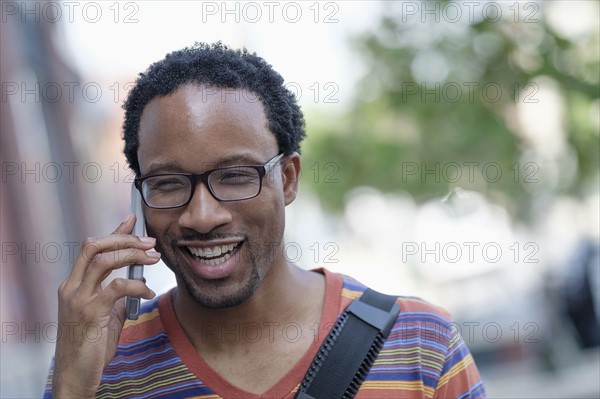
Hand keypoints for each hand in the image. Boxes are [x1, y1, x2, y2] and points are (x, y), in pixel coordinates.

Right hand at [51, 214, 160, 397]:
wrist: (76, 374)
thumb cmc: (90, 346)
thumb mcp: (103, 315)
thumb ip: (114, 296)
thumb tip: (135, 280)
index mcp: (73, 284)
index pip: (93, 248)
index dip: (114, 231)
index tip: (133, 219)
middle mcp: (72, 287)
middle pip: (95, 246)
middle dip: (125, 239)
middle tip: (150, 242)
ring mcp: (79, 299)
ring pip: (104, 260)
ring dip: (132, 254)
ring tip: (153, 258)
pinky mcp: (91, 313)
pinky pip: (117, 286)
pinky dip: (137, 284)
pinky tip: (148, 290)